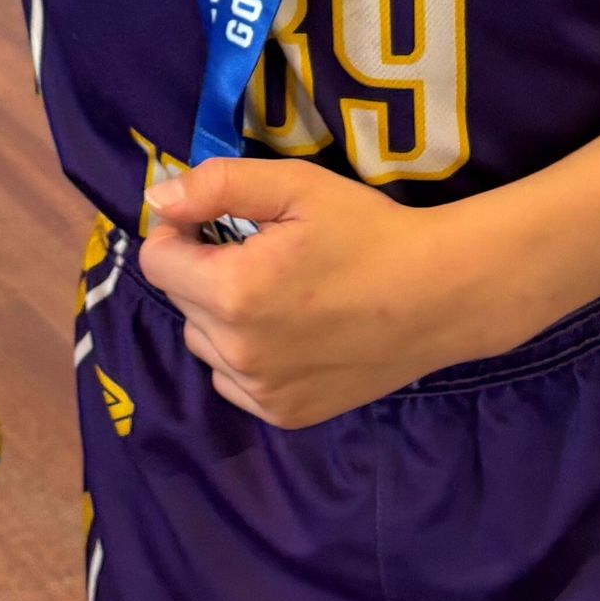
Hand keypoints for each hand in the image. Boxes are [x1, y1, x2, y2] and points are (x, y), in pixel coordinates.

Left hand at [138, 157, 510, 426]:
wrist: (442, 295)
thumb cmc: (369, 231)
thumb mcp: (296, 186)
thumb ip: (218, 186)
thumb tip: (158, 200)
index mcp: (233, 292)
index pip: (157, 260)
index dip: (180, 231)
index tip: (216, 222)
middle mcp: (238, 351)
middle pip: (179, 300)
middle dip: (203, 269)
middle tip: (259, 252)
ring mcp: (261, 391)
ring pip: (203, 342)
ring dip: (220, 315)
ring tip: (277, 292)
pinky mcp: (285, 414)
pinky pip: (233, 380)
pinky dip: (245, 355)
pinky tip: (290, 331)